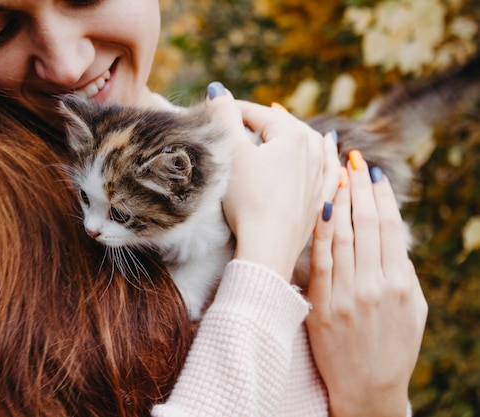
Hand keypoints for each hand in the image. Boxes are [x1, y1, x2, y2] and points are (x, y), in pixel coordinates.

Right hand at [206, 83, 339, 278]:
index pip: (257, 112)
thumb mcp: (233, 154)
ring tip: (283, 125)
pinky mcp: (321, 198)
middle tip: (239, 120)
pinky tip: (329, 147)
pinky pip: (329, 168)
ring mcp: (321, 176)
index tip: (213, 111)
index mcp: (293, 135)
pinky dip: (326, 154)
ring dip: (294, 132)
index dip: (232, 110)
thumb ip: (225, 118)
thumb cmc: (249, 200)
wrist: (269, 246)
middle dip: (261, 120)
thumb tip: (218, 89)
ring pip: (311, 143)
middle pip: (284, 126)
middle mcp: (314, 151)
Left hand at [306, 152, 427, 416]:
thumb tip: (391, 237)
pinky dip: (321, 231)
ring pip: (343, 235)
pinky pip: (320, 260)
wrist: (367, 389)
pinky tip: (320, 207)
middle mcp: (375, 284)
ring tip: (334, 173)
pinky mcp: (323, 305)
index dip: (381, 195)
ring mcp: (347, 294)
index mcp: (399, 282)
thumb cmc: (394, 348)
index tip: (372, 171)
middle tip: (351, 159)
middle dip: (359, 187)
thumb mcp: (412, 310)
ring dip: (339, 200)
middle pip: (367, 223)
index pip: (390, 226)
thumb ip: (402, 272)